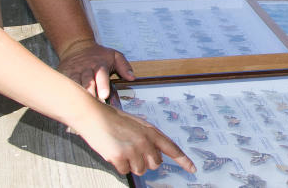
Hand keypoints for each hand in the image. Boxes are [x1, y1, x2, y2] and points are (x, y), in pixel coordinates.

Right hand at [58, 42, 134, 100]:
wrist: (77, 46)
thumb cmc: (98, 54)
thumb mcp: (114, 55)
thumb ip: (124, 66)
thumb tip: (132, 77)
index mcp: (99, 64)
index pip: (101, 74)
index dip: (103, 85)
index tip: (104, 95)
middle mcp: (86, 68)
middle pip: (87, 81)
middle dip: (89, 92)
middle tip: (92, 104)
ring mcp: (74, 71)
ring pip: (74, 83)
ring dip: (77, 94)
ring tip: (80, 107)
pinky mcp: (64, 74)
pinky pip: (64, 84)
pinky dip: (65, 94)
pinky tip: (67, 104)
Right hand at [76, 101, 195, 175]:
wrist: (94, 116)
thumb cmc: (113, 120)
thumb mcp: (137, 124)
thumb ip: (148, 138)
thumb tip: (155, 156)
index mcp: (151, 131)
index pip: (172, 148)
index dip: (184, 160)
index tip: (193, 169)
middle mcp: (145, 141)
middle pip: (155, 164)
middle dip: (145, 161)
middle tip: (132, 150)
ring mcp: (134, 149)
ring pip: (140, 170)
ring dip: (131, 164)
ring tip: (121, 148)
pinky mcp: (121, 157)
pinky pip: (125, 171)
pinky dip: (119, 165)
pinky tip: (113, 152)